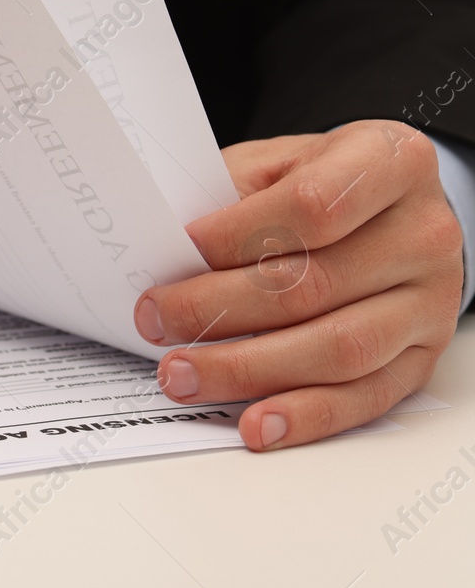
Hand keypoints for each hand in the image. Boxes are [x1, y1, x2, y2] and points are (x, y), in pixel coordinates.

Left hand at [134, 120, 463, 449]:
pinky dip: (304, 415)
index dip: (238, 234)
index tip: (181, 249)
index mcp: (390, 163)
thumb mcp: (275, 162)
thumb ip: (229, 195)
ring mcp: (430, 302)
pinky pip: (363, 398)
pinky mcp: (421, 359)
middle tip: (157, 320)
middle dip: (220, 309)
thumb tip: (162, 244)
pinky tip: (256, 424)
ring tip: (182, 375)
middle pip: (315, 285)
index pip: (313, 205)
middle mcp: (423, 234)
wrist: (383, 207)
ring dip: (248, 370)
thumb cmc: (317, 181)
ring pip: (337, 350)